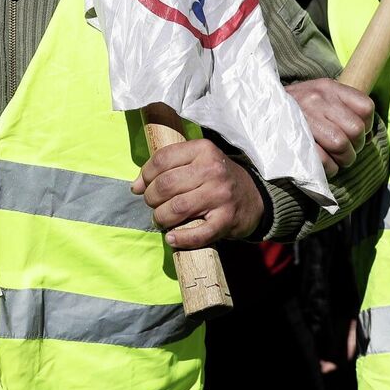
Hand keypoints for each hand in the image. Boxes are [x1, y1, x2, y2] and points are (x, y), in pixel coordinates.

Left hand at [131, 138, 264, 248]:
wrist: (255, 197)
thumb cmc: (217, 179)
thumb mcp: (196, 162)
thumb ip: (167, 168)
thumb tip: (135, 186)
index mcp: (203, 150)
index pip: (162, 159)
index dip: (145, 175)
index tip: (142, 186)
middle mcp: (213, 170)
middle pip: (165, 185)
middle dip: (151, 198)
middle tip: (154, 204)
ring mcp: (221, 195)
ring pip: (176, 208)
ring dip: (161, 218)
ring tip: (162, 220)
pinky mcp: (226, 220)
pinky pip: (197, 233)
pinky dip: (180, 239)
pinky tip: (172, 238)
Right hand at [285, 80, 375, 175]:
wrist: (256, 109)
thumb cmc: (293, 107)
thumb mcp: (317, 94)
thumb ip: (341, 106)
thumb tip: (366, 132)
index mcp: (328, 87)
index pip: (365, 107)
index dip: (367, 126)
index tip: (357, 134)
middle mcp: (318, 99)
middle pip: (356, 130)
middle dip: (355, 147)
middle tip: (345, 151)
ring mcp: (306, 118)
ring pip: (342, 145)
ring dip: (343, 159)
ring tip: (336, 160)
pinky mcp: (295, 139)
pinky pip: (324, 160)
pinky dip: (329, 168)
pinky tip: (324, 165)